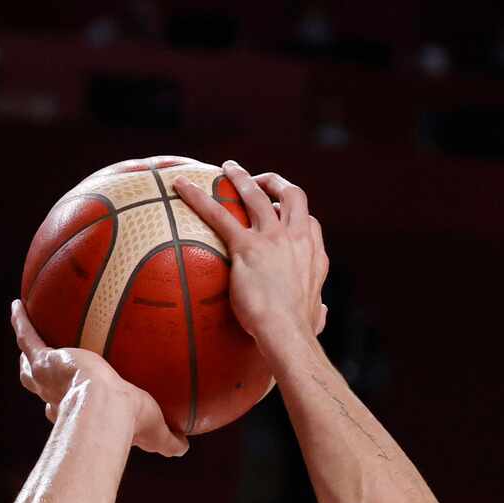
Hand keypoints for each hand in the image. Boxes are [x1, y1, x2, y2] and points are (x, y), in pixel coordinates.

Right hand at [9, 299, 185, 456]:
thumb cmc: (127, 423)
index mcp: (78, 414)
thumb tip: (184, 448)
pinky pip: (27, 335)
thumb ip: (167, 440)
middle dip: (41, 380)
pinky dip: (21, 321)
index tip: (74, 405)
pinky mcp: (45, 359)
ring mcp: (48, 378)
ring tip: (26, 336)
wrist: (105, 409)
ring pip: (30, 365)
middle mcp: (57, 398)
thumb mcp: (153, 431)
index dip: (69, 408)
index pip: (68, 411)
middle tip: (41, 370)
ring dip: (27, 353)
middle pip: (42, 388)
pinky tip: (18, 304)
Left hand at [166, 161, 329, 354]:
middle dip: (276, 183)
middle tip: (260, 181)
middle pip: (292, 195)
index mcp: (314, 256)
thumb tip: (321, 313)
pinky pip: (219, 215)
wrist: (287, 333)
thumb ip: (318, 311)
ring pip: (257, 195)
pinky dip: (198, 198)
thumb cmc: (300, 332)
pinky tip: (181, 186)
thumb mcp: (316, 317)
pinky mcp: (246, 246)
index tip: (283, 216)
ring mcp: (273, 239)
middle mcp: (296, 239)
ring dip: (242, 178)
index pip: (309, 222)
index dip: (295, 215)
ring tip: (228, 168)